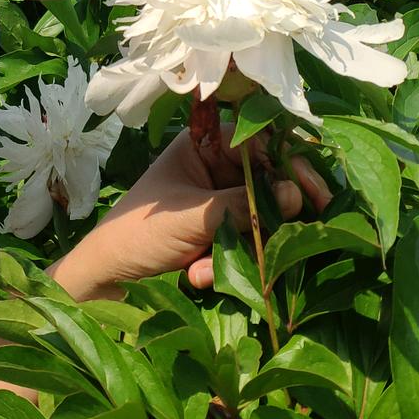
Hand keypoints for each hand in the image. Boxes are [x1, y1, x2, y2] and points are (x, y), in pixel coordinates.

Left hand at [51, 124, 330, 299]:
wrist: (103, 276)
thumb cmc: (137, 234)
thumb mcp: (193, 218)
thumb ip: (243, 205)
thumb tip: (295, 194)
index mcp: (201, 146)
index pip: (259, 141)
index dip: (289, 163)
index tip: (314, 193)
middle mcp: (212, 168)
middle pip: (265, 183)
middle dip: (265, 219)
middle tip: (285, 240)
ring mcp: (215, 201)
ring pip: (256, 218)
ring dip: (239, 250)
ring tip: (202, 271)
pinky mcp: (215, 233)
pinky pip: (241, 242)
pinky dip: (223, 264)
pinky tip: (194, 278)